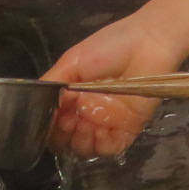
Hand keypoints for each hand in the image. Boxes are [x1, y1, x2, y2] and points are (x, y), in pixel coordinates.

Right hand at [45, 0, 188, 155]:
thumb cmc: (111, 46)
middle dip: (62, 139)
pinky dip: (102, 147)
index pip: (53, 124)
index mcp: (74, 98)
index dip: (49, 128)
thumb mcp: (72, 61)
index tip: (54, 120)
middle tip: (70, 124)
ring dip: (80, 144)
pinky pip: (113, 148)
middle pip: (67, 141)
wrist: (150, 41)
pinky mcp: (130, 126)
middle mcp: (89, 113)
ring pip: (87, 148)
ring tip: (84, 128)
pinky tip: (100, 133)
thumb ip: (53, 85)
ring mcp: (109, 121)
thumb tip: (38, 108)